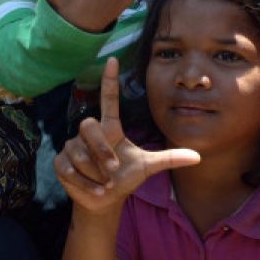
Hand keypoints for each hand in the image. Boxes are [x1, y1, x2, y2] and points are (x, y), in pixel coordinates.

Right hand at [54, 58, 200, 211]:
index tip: (112, 60)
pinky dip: (84, 183)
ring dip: (94, 173)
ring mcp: (72, 146)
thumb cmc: (125, 177)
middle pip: (89, 126)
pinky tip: (95, 190)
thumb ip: (169, 159)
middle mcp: (90, 133)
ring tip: (105, 184)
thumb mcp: (147, 167)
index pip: (109, 99)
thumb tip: (198, 156)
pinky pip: (69, 168)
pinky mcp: (61, 162)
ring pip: (79, 152)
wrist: (105, 199)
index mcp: (110, 129)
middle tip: (113, 170)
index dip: (110, 80)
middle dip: (100, 150)